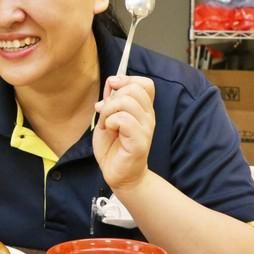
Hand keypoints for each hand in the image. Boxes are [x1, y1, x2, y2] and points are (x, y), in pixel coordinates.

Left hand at [92, 75, 154, 190]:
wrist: (118, 173)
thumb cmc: (113, 146)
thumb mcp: (108, 117)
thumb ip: (111, 99)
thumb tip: (112, 81)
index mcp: (143, 109)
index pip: (145, 84)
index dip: (127, 80)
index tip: (112, 88)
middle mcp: (148, 117)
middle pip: (134, 89)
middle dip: (112, 97)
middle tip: (105, 113)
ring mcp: (146, 129)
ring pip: (127, 102)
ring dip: (109, 110)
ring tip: (106, 123)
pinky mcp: (140, 142)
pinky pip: (124, 120)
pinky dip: (111, 121)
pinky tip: (109, 130)